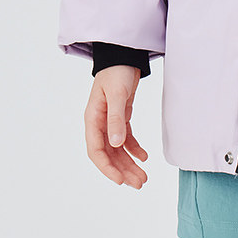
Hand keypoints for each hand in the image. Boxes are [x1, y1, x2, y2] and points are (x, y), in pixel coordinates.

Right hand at [85, 66, 148, 188]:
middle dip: (122, 171)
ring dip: (129, 164)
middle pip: (109, 154)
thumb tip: (115, 144)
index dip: (107, 168)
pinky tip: (144, 157)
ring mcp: (109, 121)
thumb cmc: (116, 71)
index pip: (96, 150)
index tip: (120, 180)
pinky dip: (134, 149)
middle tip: (139, 183)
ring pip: (118, 149)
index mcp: (92, 119)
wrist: (123, 55)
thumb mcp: (117, 94)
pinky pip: (126, 139)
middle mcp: (99, 123)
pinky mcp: (121, 116)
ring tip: (143, 177)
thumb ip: (115, 118)